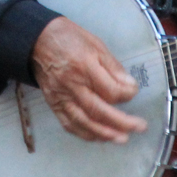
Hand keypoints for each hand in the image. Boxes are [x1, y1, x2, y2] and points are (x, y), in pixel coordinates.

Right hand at [31, 16, 147, 143]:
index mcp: (84, 66)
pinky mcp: (53, 103)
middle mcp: (72, 85)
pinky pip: (69, 124)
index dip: (126, 94)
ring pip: (84, 121)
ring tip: (122, 138)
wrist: (37, 40)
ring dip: (105, 133)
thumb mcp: (95, 44)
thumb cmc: (69, 38)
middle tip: (139, 127)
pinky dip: (84, 133)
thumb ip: (113, 67)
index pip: (110, 90)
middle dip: (122, 122)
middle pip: (99, 110)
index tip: (134, 91)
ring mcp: (61, 96)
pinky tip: (98, 136)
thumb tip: (129, 85)